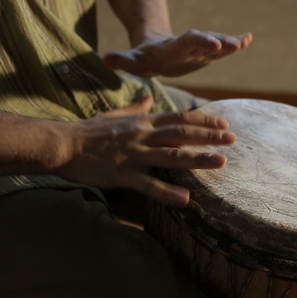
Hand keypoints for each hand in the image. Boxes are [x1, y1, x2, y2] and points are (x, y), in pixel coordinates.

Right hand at [55, 95, 235, 205]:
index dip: (203, 121)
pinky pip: (149, 184)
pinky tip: (185, 199)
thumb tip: (148, 98)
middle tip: (232, 139)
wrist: (64, 143)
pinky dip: (167, 192)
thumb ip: (136, 108)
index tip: (223, 123)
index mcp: (142, 123)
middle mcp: (143, 136)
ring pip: (171, 156)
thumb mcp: (116, 114)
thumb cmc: (90, 131)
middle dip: (208, 137)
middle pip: (181, 134)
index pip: (179, 119)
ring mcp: (134, 155)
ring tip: (221, 162)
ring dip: (198, 159)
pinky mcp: (123, 174)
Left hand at [102, 30, 252, 76]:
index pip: (189, 42)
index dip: (201, 43)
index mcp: (174, 47)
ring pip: (217, 44)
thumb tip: (105, 59)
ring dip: (230, 43)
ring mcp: (199, 49)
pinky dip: (234, 44)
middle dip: (219, 42)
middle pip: (206, 40)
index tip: (214, 44)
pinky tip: (248, 39)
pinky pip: (222, 49)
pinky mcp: (206, 54)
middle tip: (233, 44)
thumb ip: (122, 60)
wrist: (155, 51)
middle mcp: (189, 45)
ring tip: (244, 41)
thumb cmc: (143, 59)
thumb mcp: (132, 61)